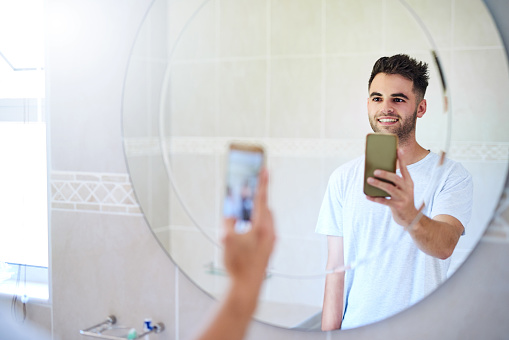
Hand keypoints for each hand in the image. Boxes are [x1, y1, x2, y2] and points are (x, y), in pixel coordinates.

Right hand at [222, 169, 275, 284]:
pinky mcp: (269, 246)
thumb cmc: (238, 264)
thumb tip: (231, 212)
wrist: (247, 286)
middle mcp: (270, 231)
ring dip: (253, 212)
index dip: (262, 182)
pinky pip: (263, 227)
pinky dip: (255, 223)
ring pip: (264, 218)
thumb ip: (228, 221)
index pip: (261, 199)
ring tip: (241, 213)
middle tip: (245, 191)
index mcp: (261, 226)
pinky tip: (244, 229)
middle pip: (263, 207)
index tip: (265, 168)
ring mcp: (271, 239)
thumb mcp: (226, 239)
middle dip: (253, 199)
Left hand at [366, 149, 418, 226]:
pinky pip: (384, 201)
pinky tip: (367, 196)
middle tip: (375, 171)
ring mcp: (403, 198)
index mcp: (408, 182)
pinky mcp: (398, 207)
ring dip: (378, 184)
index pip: (405, 168)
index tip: (398, 150)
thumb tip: (377, 170)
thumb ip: (393, 181)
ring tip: (369, 180)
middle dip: (385, 174)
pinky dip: (375, 198)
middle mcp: (407, 189)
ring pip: (390, 189)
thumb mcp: (402, 188)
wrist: (410, 217)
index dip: (401, 159)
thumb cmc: (402, 199)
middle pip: (396, 179)